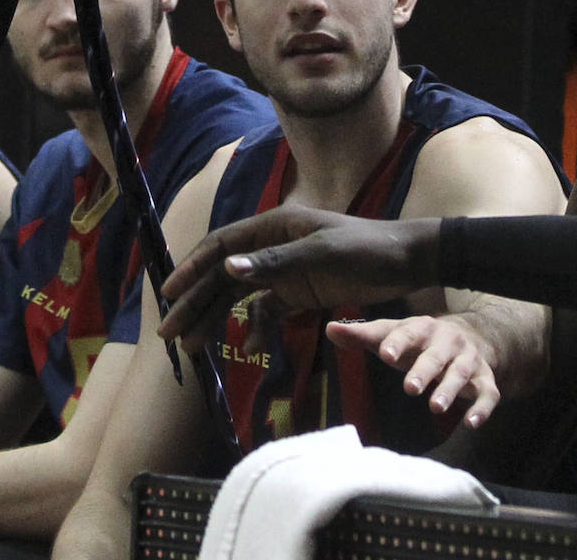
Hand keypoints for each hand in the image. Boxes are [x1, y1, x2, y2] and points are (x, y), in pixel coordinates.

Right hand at [157, 207, 440, 352]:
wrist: (410, 262)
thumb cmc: (367, 250)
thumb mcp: (321, 255)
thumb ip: (274, 262)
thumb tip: (228, 268)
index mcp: (274, 227)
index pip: (221, 247)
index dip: (190, 269)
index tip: (167, 294)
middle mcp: (273, 247)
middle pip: (222, 276)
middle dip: (194, 303)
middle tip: (168, 333)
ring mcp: (285, 271)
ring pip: (239, 297)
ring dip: (216, 319)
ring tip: (194, 347)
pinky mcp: (300, 293)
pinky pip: (267, 312)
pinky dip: (257, 330)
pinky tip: (253, 350)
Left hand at [326, 315, 500, 427]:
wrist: (472, 336)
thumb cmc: (421, 341)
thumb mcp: (394, 335)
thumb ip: (363, 335)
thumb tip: (330, 329)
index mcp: (422, 328)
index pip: (408, 333)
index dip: (398, 343)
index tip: (385, 354)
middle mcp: (448, 341)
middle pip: (436, 356)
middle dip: (424, 371)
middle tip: (409, 388)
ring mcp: (469, 360)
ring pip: (461, 374)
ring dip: (450, 390)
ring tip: (435, 408)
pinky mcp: (485, 380)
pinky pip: (488, 394)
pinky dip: (482, 408)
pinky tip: (470, 424)